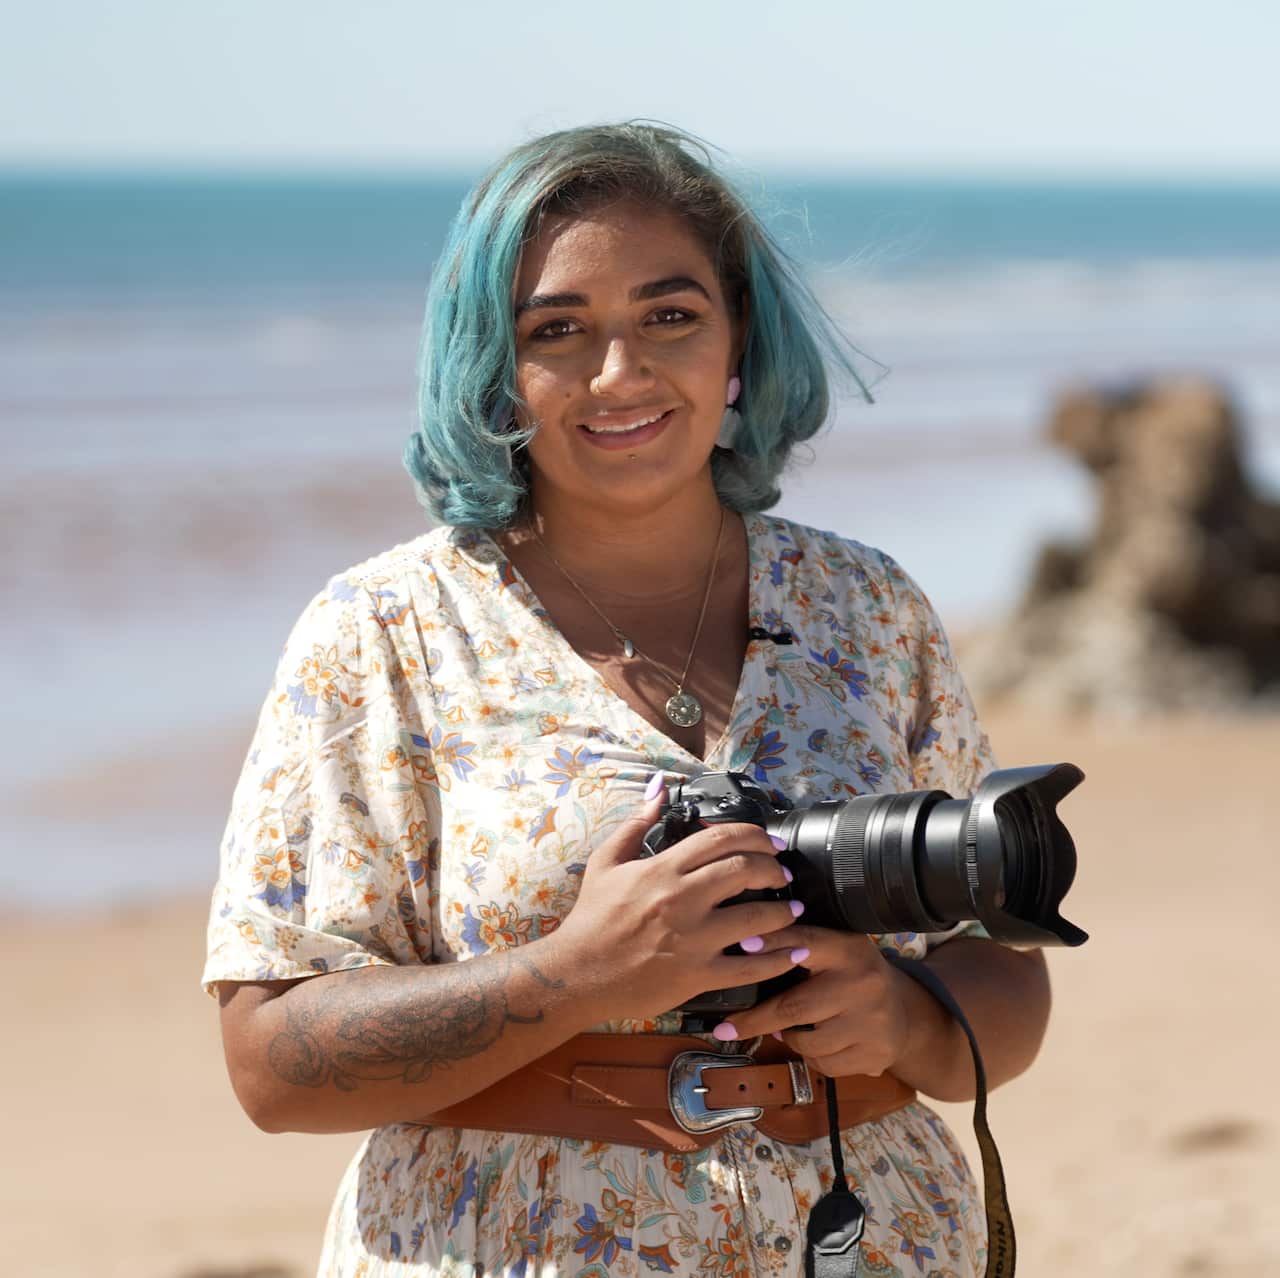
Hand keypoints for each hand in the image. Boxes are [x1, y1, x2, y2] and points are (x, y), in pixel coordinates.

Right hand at [551, 777, 805, 1020]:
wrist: (576, 974)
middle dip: (774, 869)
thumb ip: (636, 822)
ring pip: (757, 917)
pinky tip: (796, 953)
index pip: (720, 839)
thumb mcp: (606, 862)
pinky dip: (779, 960)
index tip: (769, 844)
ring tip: (795, 910)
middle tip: (784, 874)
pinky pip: (750, 968)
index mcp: (662, 869)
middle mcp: (682, 899)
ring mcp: (693, 939)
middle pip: (745, 871)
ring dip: (785, 911)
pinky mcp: (698, 975)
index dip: (754, 836)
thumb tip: (660, 787)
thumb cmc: (591, 918)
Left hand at [708, 927, 913, 1078]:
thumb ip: (800, 947)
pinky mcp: (876, 1054)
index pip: (804, 940)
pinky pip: (824, 1064)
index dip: (772, 942)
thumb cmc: (852, 975)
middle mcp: (863, 984)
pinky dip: (811, 1057)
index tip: (743, 946)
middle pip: (794, 1007)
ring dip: (789, 1039)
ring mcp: (872, 1022)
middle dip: (755, 1020)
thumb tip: (746, 952)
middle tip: (726, 1030)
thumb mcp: (835, 949)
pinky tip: (819, 1044)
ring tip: (792, 1028)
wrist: (904, 1011)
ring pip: (807, 1042)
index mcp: (848, 949)